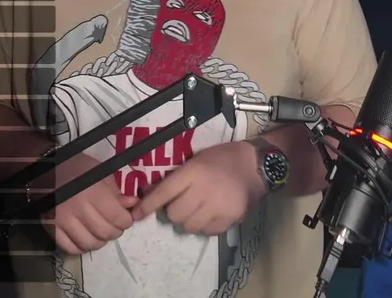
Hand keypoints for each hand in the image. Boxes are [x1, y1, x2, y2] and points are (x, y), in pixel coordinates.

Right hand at [35, 153, 138, 253]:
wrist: (44, 169)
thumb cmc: (75, 167)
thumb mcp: (100, 172)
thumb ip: (116, 191)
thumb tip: (132, 205)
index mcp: (93, 192)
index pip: (118, 218)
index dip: (126, 221)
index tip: (126, 218)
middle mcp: (78, 209)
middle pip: (105, 232)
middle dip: (115, 231)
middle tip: (115, 225)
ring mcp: (63, 220)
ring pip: (89, 244)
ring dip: (100, 241)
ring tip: (101, 232)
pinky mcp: (51, 228)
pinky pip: (70, 248)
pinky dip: (81, 247)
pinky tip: (85, 238)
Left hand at [131, 141, 265, 235]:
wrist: (254, 165)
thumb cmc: (221, 159)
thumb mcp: (196, 161)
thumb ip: (176, 178)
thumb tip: (149, 194)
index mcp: (194, 171)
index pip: (164, 192)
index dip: (148, 205)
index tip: (137, 215)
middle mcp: (204, 190)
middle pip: (174, 214)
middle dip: (175, 211)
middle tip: (184, 203)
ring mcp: (218, 206)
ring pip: (189, 226)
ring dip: (189, 220)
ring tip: (199, 209)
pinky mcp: (230, 219)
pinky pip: (207, 232)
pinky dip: (205, 226)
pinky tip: (211, 214)